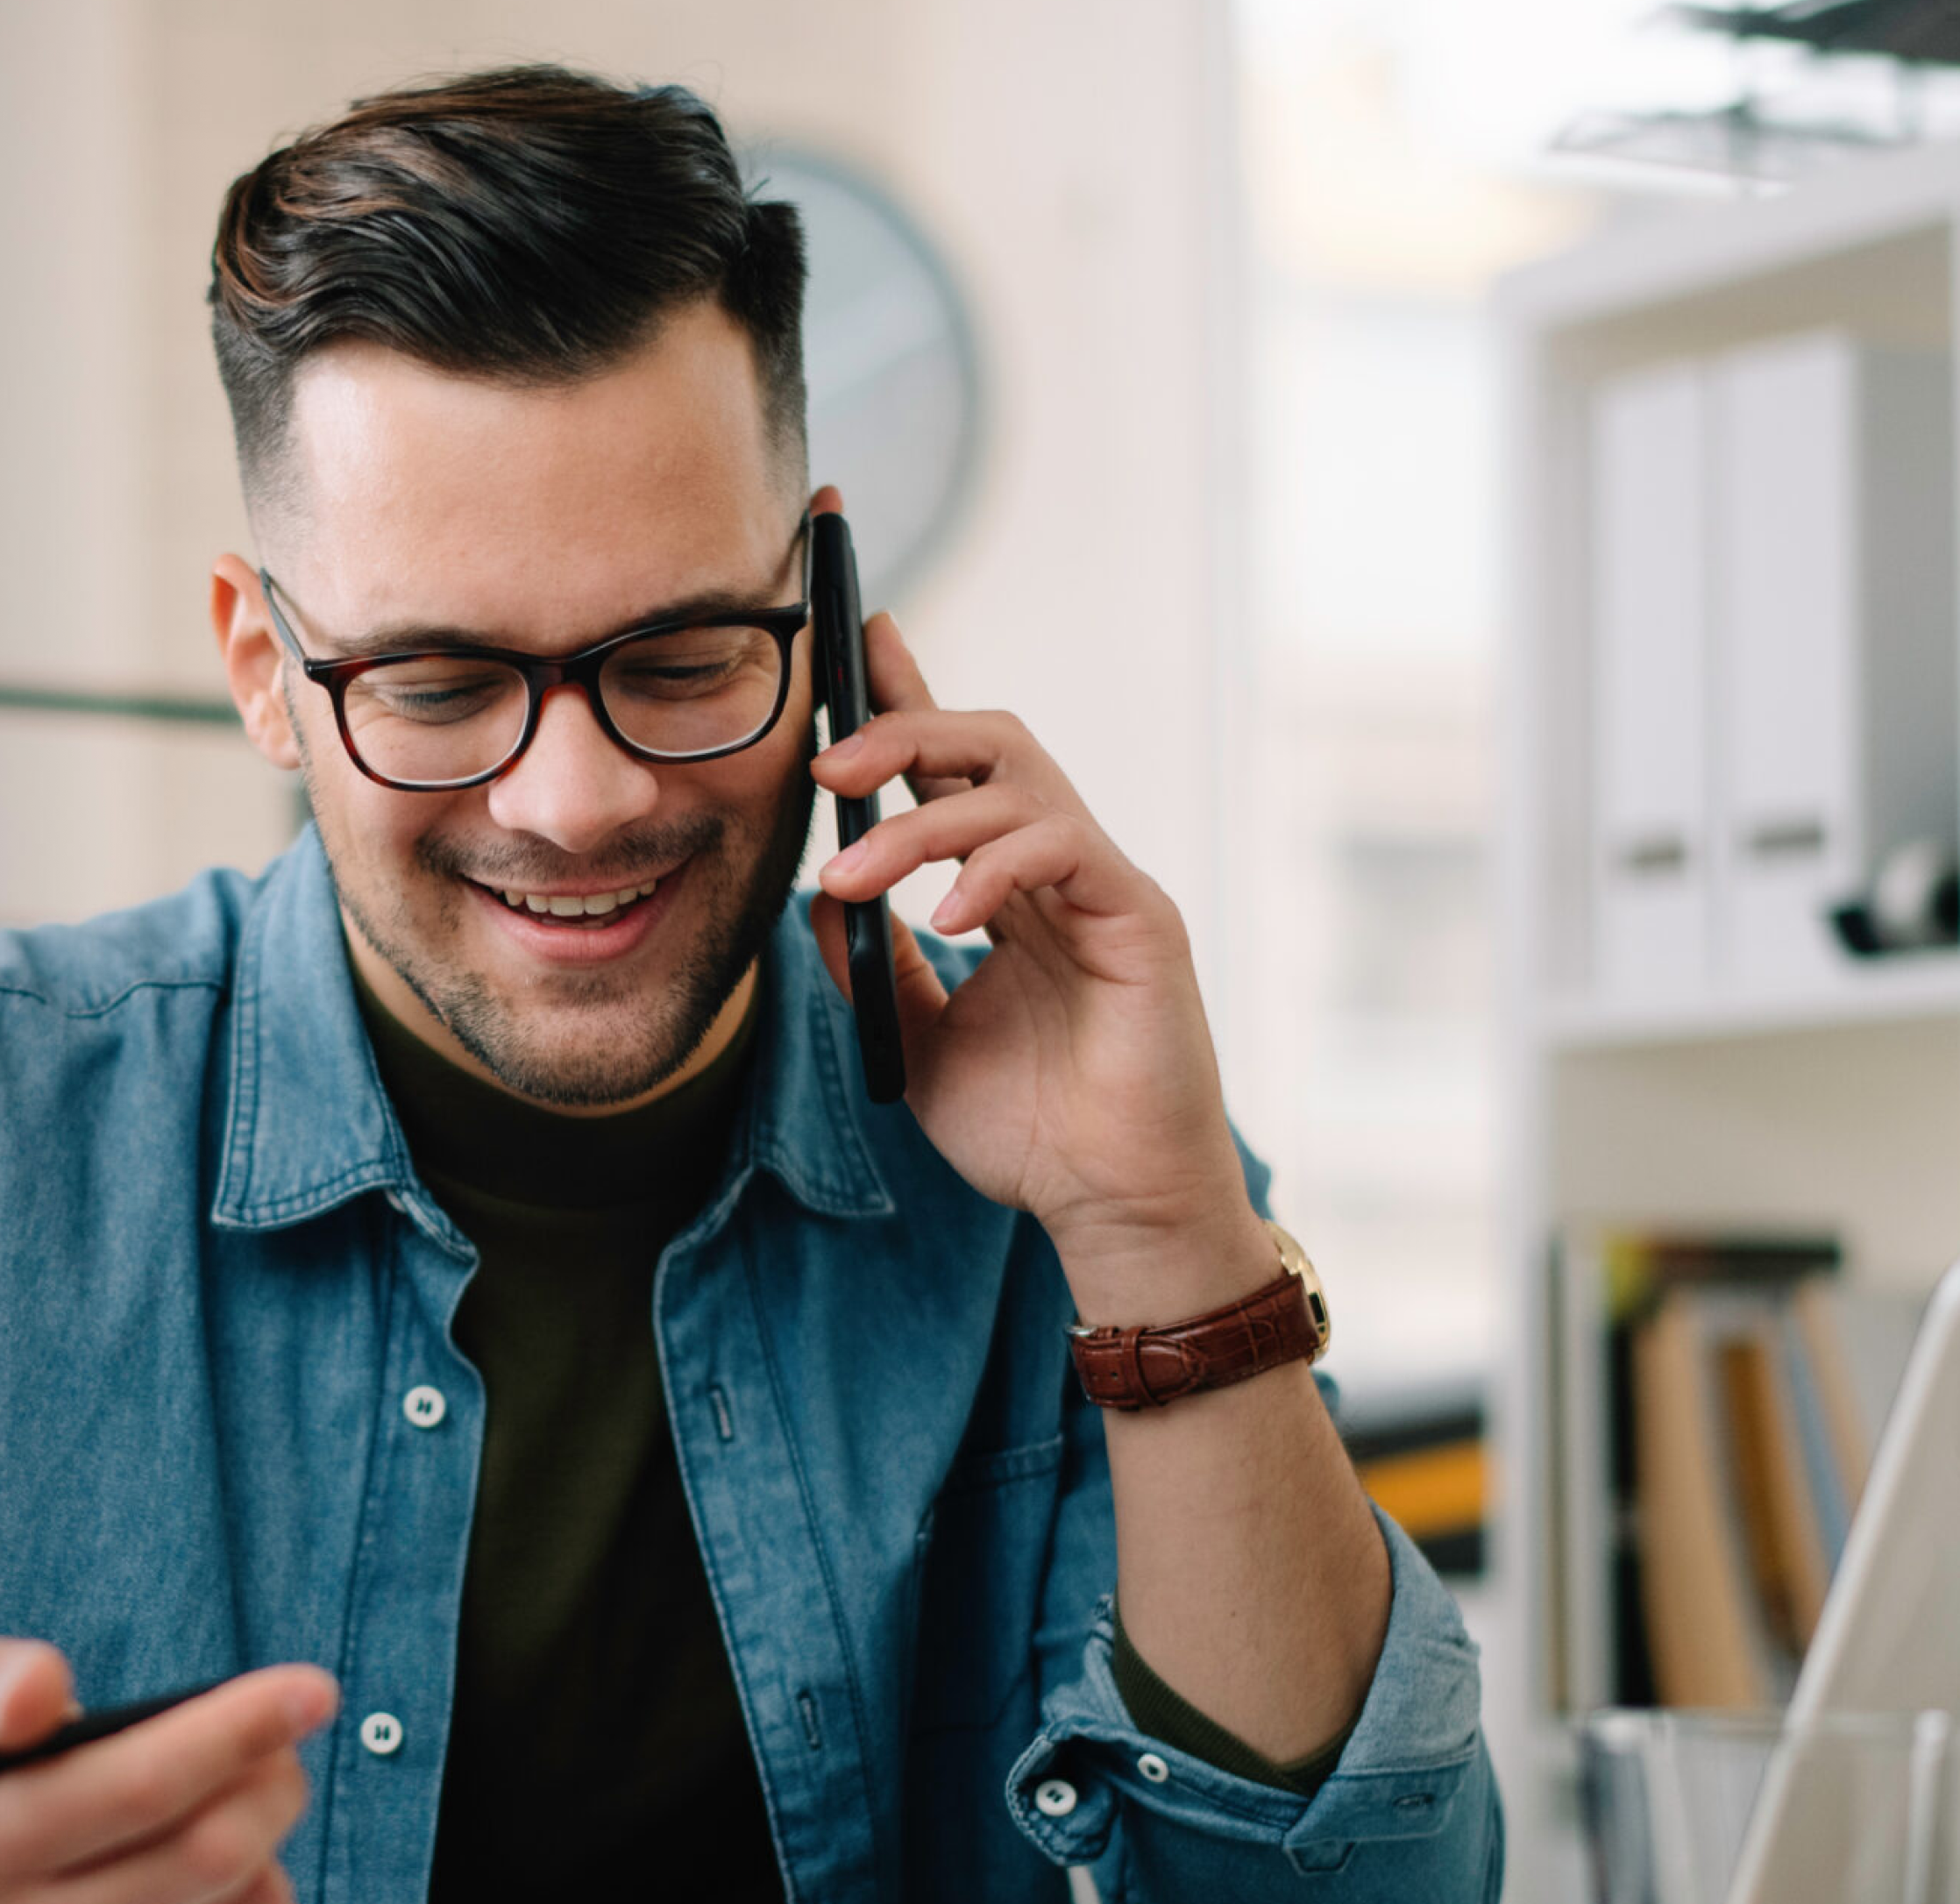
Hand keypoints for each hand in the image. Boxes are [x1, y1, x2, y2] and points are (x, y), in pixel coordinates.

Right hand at [0, 1640, 335, 1903]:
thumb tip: (40, 1687)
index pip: (141, 1787)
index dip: (237, 1731)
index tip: (311, 1691)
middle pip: (213, 1853)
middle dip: (272, 1783)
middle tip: (280, 1752)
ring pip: (252, 1903)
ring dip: (268, 1840)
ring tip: (233, 1816)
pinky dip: (273, 1901)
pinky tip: (225, 1887)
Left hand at [808, 615, 1270, 1321]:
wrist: (1111, 1207)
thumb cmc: (1031, 1133)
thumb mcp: (916, 1042)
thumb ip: (872, 967)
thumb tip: (817, 895)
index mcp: (1007, 888)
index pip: (955, 769)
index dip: (908, 697)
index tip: (853, 639)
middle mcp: (1059, 870)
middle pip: (989, 744)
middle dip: (902, 730)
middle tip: (823, 765)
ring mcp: (1104, 887)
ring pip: (1017, 787)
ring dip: (919, 820)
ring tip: (855, 876)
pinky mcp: (1142, 919)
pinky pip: (1065, 847)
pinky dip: (994, 869)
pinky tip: (946, 921)